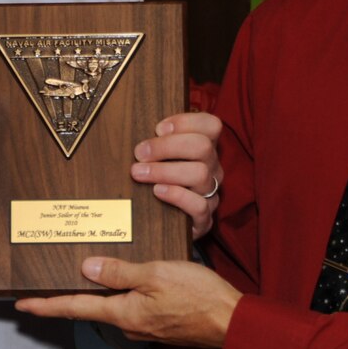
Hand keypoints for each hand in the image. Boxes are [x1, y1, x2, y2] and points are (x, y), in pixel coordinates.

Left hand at [17, 256, 240, 348]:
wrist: (231, 322)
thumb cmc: (197, 296)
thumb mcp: (156, 275)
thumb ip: (120, 272)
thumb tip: (86, 269)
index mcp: (123, 313)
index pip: (74, 308)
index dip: (46, 305)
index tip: (21, 304)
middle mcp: (128, 324)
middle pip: (88, 309)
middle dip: (64, 299)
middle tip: (40, 289)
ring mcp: (144, 326)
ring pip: (110, 307)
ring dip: (92, 295)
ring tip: (77, 277)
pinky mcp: (159, 322)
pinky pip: (129, 306)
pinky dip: (117, 295)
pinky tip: (119, 282)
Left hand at [132, 111, 222, 239]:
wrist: (166, 227)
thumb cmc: (158, 183)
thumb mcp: (159, 159)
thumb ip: (155, 144)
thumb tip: (135, 134)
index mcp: (204, 149)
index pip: (211, 125)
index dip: (186, 122)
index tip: (158, 128)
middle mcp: (212, 168)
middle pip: (203, 146)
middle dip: (167, 146)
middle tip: (140, 153)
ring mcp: (211, 193)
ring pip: (200, 174)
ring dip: (165, 170)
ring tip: (139, 173)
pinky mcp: (204, 219)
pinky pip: (199, 205)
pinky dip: (177, 195)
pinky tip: (157, 191)